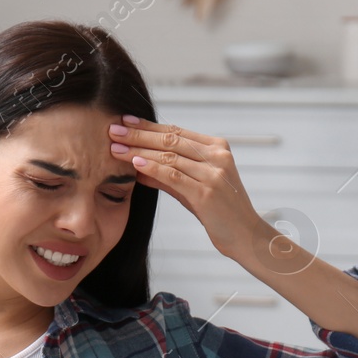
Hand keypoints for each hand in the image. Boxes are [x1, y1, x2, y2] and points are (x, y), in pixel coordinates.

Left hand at [107, 115, 271, 260]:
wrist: (245, 236)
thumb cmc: (219, 212)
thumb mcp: (192, 189)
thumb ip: (168, 176)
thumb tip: (137, 166)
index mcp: (216, 148)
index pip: (176, 132)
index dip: (148, 126)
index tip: (124, 121)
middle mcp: (217, 156)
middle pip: (171, 140)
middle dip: (139, 134)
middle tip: (112, 130)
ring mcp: (214, 174)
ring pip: (170, 156)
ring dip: (139, 151)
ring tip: (115, 148)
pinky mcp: (208, 193)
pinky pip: (174, 176)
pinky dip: (153, 169)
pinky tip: (135, 164)